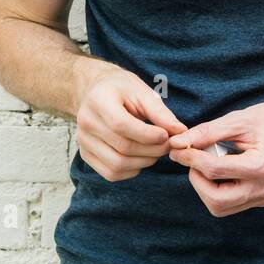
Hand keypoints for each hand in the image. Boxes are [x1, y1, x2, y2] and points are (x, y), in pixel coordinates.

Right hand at [75, 66, 186, 181]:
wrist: (97, 92)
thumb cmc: (123, 90)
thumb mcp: (142, 92)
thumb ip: (160, 113)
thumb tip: (180, 132)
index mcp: (98, 100)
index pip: (121, 125)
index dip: (148, 135)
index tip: (166, 135)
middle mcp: (86, 122)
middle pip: (122, 147)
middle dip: (152, 150)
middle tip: (167, 145)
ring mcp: (83, 141)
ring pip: (117, 164)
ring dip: (144, 162)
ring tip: (156, 151)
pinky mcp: (86, 155)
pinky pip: (111, 173)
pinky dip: (132, 170)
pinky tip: (141, 157)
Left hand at [167, 96, 263, 216]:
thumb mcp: (237, 120)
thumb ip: (205, 133)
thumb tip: (176, 144)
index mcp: (261, 167)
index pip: (214, 170)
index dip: (190, 158)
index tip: (178, 147)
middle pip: (215, 200)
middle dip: (197, 180)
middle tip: (194, 159)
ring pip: (220, 207)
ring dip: (206, 187)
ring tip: (209, 162)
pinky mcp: (261, 199)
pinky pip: (230, 204)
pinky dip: (217, 190)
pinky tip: (220, 169)